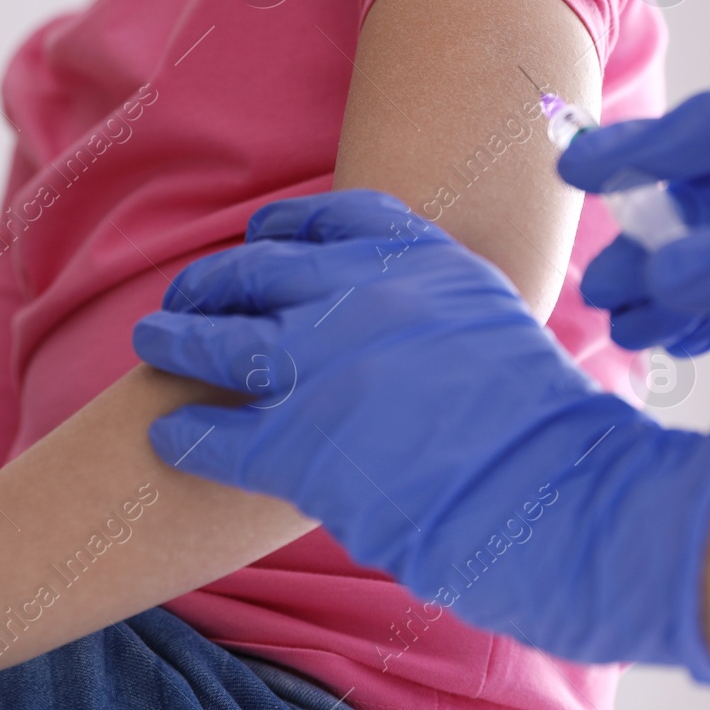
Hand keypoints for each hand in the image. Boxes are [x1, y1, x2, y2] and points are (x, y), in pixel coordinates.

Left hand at [134, 190, 709, 685]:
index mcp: (420, 259)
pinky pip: (217, 426)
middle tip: (183, 295)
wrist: (559, 493)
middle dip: (214, 280)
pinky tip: (171, 431)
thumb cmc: (541, 425)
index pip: (331, 216)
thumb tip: (409, 311)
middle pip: (261, 268)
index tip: (260, 238)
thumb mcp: (493, 324)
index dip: (283, 228)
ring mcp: (325, 363)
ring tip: (151, 343)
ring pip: (221, 335)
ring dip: (178, 337)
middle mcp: (364, 294)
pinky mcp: (299, 441)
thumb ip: (440, 302)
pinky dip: (188, 428)